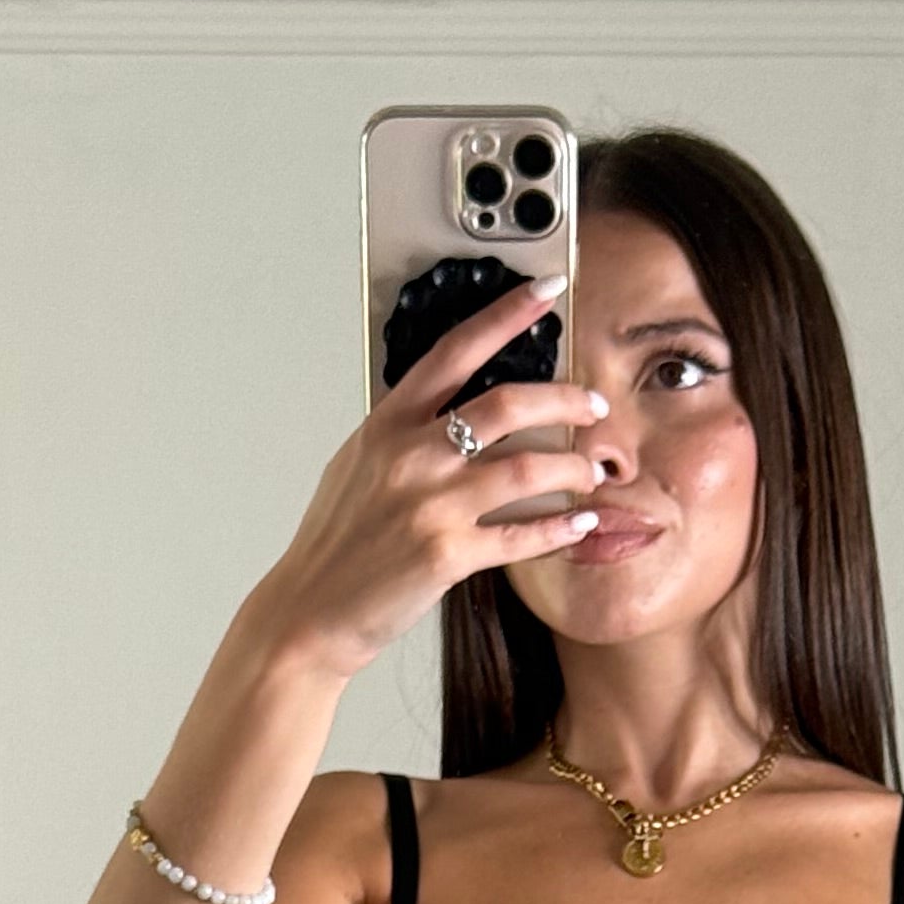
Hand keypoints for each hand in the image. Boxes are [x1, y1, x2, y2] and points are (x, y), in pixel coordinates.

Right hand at [252, 275, 607, 680]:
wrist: (309, 612)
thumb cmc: (334, 545)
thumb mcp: (357, 466)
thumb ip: (400, 433)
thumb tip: (438, 408)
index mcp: (388, 424)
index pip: (455, 351)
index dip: (505, 315)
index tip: (545, 292)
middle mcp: (412, 455)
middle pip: (507, 405)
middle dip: (565, 399)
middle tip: (593, 406)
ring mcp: (430, 504)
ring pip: (526, 468)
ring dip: (572, 468)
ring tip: (591, 472)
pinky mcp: (447, 555)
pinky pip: (520, 535)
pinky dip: (559, 529)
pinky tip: (581, 523)